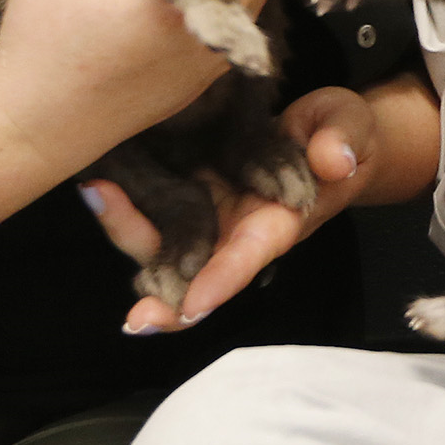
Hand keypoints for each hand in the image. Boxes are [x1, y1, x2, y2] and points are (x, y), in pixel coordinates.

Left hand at [91, 83, 384, 331]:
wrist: (323, 134)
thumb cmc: (340, 134)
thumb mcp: (349, 127)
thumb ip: (343, 140)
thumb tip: (335, 160)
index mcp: (278, 222)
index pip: (249, 256)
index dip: (222, 281)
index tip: (193, 305)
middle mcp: (237, 231)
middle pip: (196, 270)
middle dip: (166, 298)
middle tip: (136, 317)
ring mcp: (210, 215)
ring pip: (164, 243)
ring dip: (128, 231)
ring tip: (95, 194)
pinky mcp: (190, 194)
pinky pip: (152, 210)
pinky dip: (124, 206)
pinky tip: (95, 183)